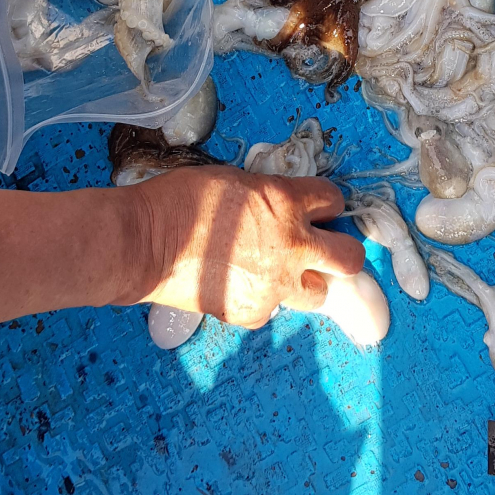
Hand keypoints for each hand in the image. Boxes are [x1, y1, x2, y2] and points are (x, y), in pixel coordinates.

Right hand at [130, 165, 364, 328]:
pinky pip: (272, 311)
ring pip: (318, 293)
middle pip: (349, 258)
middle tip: (322, 250)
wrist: (145, 243)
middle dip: (341, 253)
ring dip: (304, 282)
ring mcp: (275, 284)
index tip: (319, 211)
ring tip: (278, 274)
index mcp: (285, 201)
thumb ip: (268, 198)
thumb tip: (279, 210)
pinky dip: (262, 301)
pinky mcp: (253, 312)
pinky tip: (238, 286)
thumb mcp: (234, 181)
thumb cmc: (178, 202)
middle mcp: (291, 244)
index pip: (334, 200)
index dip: (327, 206)